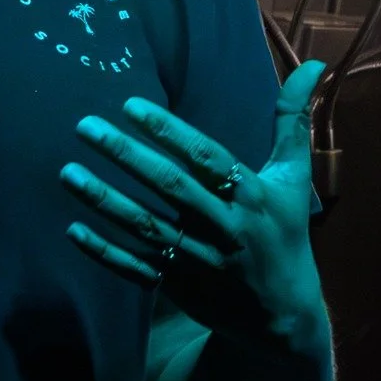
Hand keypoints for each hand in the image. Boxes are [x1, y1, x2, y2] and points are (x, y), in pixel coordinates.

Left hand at [59, 60, 327, 348]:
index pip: (206, 157)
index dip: (169, 132)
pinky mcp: (179, 287)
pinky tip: (73, 229)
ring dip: (105, 201)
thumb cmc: (285, 234)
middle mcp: (224, 227)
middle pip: (170, 188)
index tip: (130, 105)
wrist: (284, 317)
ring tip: (68, 173)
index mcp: (251, 195)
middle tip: (85, 126)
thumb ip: (292, 121)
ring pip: (146, 228)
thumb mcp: (293, 178)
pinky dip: (105, 252)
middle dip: (126, 156)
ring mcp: (199, 260)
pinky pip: (136, 268)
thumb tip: (313, 64)